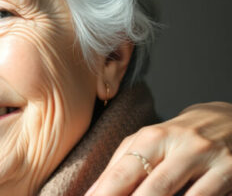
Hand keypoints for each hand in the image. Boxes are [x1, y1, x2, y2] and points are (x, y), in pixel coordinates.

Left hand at [86, 101, 231, 195]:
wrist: (228, 119)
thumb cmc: (178, 137)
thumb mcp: (148, 142)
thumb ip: (120, 166)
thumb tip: (91, 194)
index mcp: (152, 137)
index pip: (122, 173)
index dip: (105, 195)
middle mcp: (180, 144)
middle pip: (151, 188)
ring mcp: (207, 158)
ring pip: (179, 194)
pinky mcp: (230, 169)